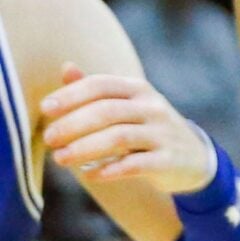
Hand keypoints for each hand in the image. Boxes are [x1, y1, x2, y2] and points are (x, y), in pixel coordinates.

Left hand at [40, 66, 217, 192]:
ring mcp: (162, 133)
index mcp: (139, 90)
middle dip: (74, 124)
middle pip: (108, 110)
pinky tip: (90, 174)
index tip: (46, 108)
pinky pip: (137, 164)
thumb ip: (96, 89)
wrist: (192, 157)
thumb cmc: (147, 128)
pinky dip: (111, 169)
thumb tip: (66, 66)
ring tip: (60, 159)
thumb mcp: (127, 104)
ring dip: (85, 148)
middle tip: (49, 138)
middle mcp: (153, 107)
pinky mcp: (168, 160)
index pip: (103, 85)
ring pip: (120, 137)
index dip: (72, 94)